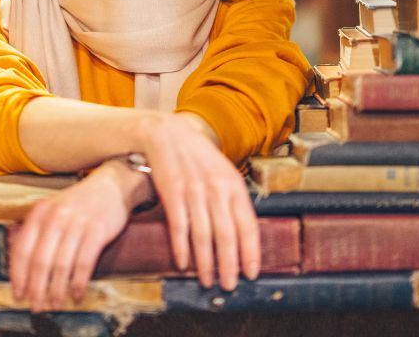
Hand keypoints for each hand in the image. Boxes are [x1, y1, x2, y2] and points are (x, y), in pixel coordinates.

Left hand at [8, 165, 137, 310]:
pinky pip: (84, 264)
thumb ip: (37, 232)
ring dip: (57, 290)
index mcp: (39, 213)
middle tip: (36, 307)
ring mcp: (76, 223)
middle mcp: (55, 217)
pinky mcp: (96, 230)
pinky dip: (78, 283)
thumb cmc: (78, 204)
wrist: (110, 186)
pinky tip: (77, 295)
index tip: (17, 294)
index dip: (18, 276)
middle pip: (40, 261)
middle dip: (36, 289)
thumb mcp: (52, 210)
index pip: (22, 250)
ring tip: (55, 304)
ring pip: (61, 265)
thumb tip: (21, 268)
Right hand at [137, 112, 259, 289]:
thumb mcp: (224, 172)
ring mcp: (194, 190)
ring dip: (206, 262)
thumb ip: (234, 199)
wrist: (167, 134)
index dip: (250, 252)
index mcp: (234, 185)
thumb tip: (245, 232)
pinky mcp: (172, 192)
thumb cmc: (198, 157)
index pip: (248, 225)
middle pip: (226, 235)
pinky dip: (181, 247)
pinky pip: (179, 226)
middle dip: (229, 264)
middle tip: (228, 285)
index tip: (251, 274)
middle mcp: (217, 189)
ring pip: (203, 234)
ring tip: (207, 281)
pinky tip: (183, 263)